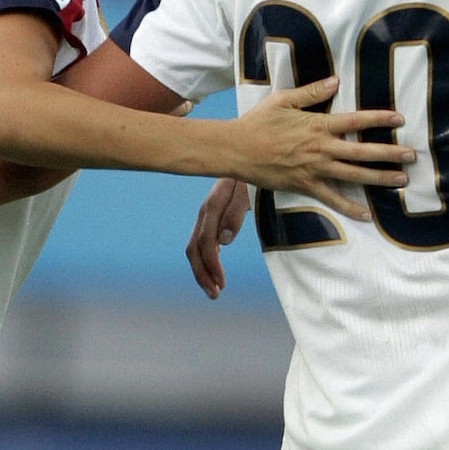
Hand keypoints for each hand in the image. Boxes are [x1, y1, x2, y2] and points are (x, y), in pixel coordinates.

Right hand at [187, 178, 250, 299]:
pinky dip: (206, 259)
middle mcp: (206, 211)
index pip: (205, 243)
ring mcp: (207, 213)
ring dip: (203, 270)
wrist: (253, 154)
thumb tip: (223, 241)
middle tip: (215, 295)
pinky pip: (203, 240)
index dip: (211, 266)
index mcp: (212, 206)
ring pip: (195, 247)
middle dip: (203, 274)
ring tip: (214, 290)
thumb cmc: (254, 173)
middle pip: (194, 248)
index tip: (222, 284)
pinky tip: (214, 271)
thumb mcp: (249, 190)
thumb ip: (236, 213)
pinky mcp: (213, 215)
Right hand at [226, 76, 415, 217]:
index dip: (379, 120)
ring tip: (400, 180)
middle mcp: (321, 148)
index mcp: (318, 125)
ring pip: (353, 175)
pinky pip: (332, 198)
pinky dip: (350, 207)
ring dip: (379, 178)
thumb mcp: (283, 100)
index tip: (399, 119)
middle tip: (412, 156)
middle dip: (389, 153)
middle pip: (362, 151)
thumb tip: (336, 81)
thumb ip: (312, 92)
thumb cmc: (258, 122)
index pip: (355, 121)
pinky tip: (367, 214)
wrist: (235, 149)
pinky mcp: (305, 186)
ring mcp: (314, 169)